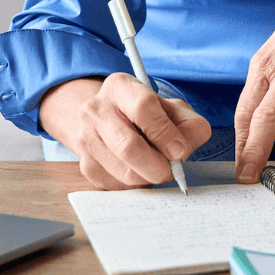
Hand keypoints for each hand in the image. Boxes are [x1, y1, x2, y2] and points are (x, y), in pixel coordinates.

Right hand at [39, 73, 211, 189]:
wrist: (109, 121)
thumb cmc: (148, 115)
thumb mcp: (173, 109)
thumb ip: (189, 125)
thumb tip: (181, 151)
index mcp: (119, 87)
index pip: (142, 108)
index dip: (165, 133)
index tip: (179, 149)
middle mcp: (95, 110)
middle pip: (128, 147)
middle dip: (158, 166)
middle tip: (172, 169)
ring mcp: (85, 138)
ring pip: (125, 173)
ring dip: (149, 177)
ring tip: (155, 166)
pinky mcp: (85, 165)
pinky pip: (118, 187)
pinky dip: (136, 185)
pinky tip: (138, 170)